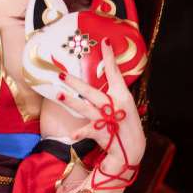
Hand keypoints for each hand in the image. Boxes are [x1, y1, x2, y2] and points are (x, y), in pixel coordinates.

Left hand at [58, 39, 145, 168]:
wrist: (133, 150)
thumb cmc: (125, 124)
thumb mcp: (123, 105)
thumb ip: (111, 94)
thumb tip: (95, 82)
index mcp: (122, 96)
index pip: (115, 73)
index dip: (109, 58)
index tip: (105, 42)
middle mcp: (115, 105)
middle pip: (92, 91)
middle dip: (76, 83)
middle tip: (61, 75)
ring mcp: (108, 119)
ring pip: (86, 108)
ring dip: (72, 102)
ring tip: (59, 95)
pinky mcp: (103, 134)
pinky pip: (89, 132)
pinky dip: (81, 134)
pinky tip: (73, 136)